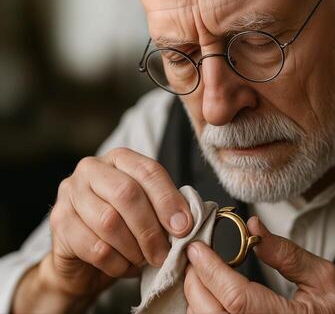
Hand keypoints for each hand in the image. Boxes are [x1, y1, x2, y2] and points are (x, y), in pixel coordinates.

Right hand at [45, 148, 192, 298]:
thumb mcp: (149, 211)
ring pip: (109, 221)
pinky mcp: (59, 223)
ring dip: (134, 248)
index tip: (184, 228)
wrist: (84, 260)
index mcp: (120, 158)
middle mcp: (91, 169)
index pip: (148, 171)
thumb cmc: (124, 228)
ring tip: (145, 260)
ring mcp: (70, 194)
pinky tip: (125, 266)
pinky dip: (117, 263)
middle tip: (163, 253)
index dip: (169, 200)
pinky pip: (94, 247)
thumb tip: (185, 223)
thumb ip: (166, 209)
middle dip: (151, 229)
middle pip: (127, 194)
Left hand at [184, 217, 334, 313]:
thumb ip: (286, 253)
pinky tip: (211, 296)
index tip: (198, 247)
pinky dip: (207, 311)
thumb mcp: (324, 278)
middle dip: (196, 281)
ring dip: (198, 297)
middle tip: (196, 255)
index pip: (235, 297)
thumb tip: (253, 228)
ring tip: (202, 272)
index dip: (211, 269)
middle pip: (211, 313)